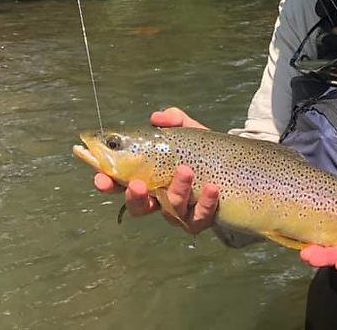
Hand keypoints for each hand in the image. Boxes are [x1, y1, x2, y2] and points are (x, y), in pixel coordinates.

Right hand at [93, 107, 219, 232]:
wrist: (235, 167)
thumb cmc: (202, 149)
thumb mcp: (189, 131)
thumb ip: (173, 121)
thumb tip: (156, 117)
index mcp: (149, 177)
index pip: (121, 183)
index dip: (108, 183)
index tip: (101, 178)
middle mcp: (161, 198)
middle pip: (139, 207)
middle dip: (134, 198)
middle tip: (136, 185)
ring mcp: (180, 211)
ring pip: (171, 210)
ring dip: (177, 190)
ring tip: (185, 170)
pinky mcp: (201, 219)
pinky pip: (200, 217)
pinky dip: (206, 203)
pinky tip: (212, 188)